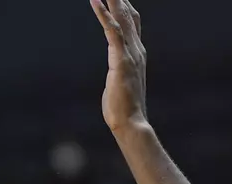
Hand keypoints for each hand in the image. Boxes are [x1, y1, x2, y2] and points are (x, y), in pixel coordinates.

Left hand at [90, 0, 147, 132]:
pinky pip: (112, 32)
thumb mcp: (120, 84)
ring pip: (121, 18)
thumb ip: (118, 71)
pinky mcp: (121, 60)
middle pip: (128, 14)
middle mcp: (136, 50)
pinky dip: (103, 15)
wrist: (132, 123)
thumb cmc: (123, 109)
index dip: (124, 5)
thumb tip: (115, 73)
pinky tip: (95, 0)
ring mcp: (130, 54)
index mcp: (136, 54)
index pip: (132, 22)